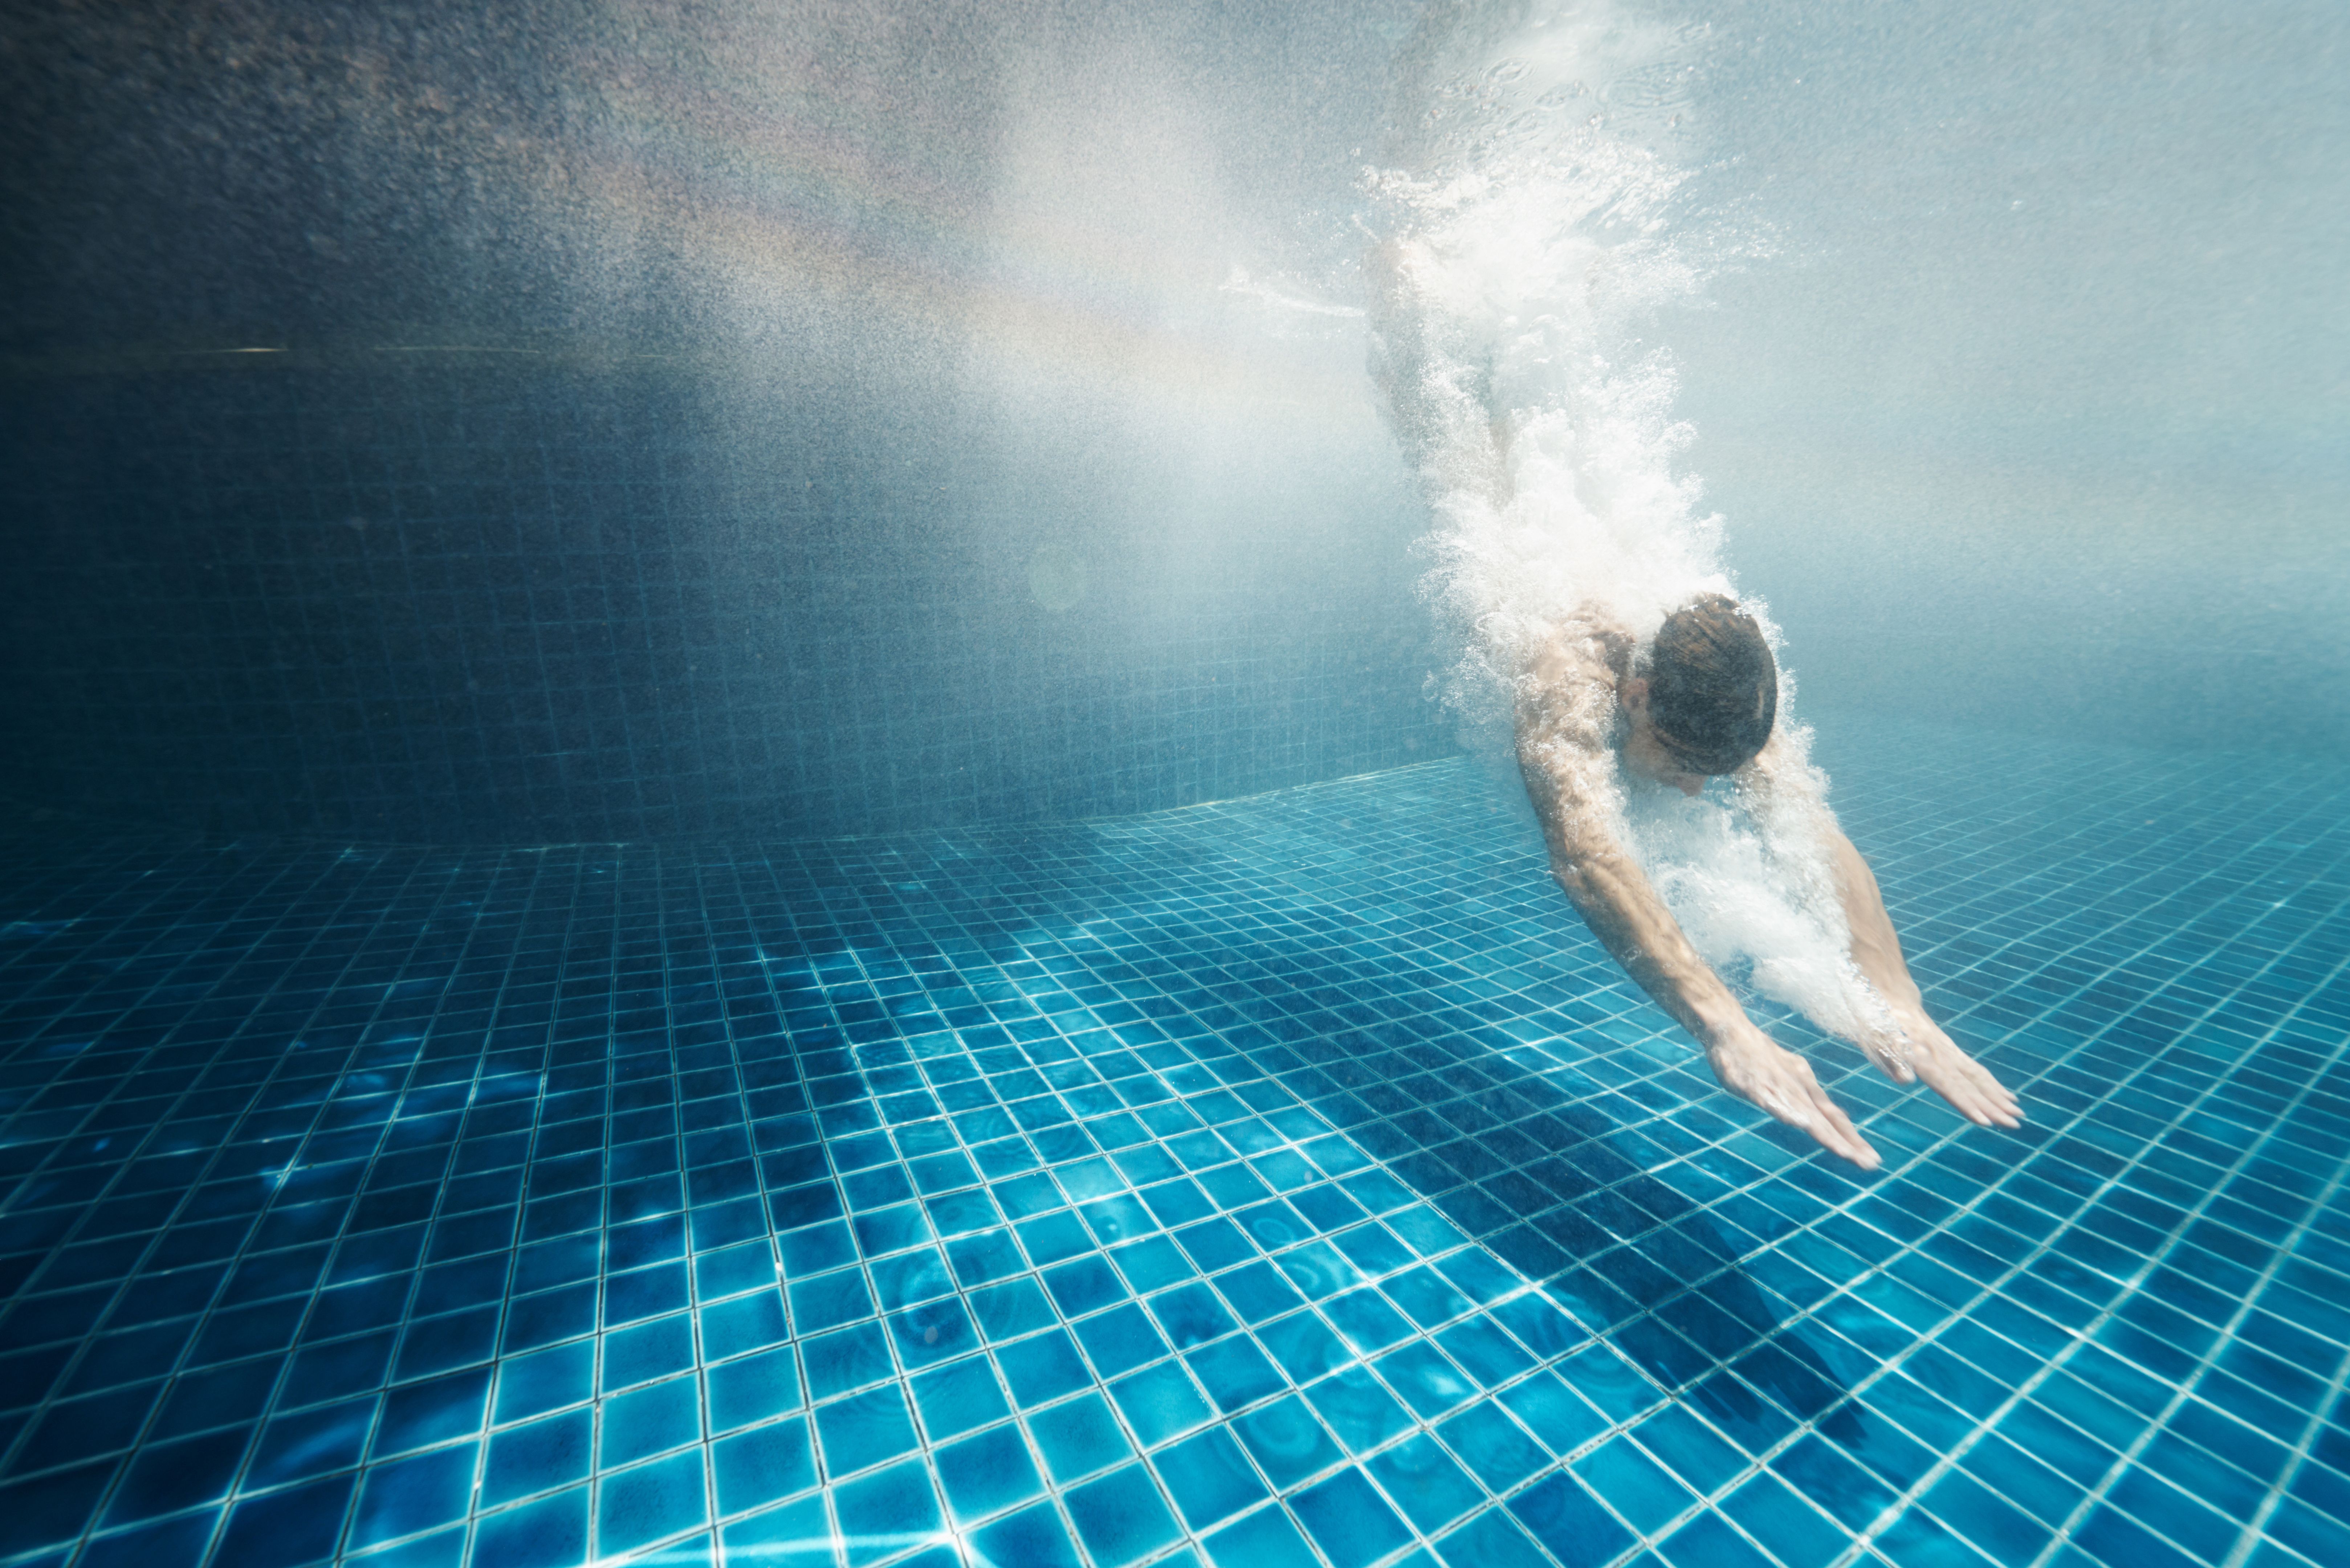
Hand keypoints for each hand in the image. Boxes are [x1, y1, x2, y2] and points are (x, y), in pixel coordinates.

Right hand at [1705, 1024, 1879, 1169]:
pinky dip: (1786, 1111)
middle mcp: (1798, 1088)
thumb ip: (1805, 1097)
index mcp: (1806, 1087)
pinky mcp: (1754, 1085)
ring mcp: (1778, 1087)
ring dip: (1826, 1135)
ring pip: (1805, 1114)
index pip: (1834, 1117)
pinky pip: (1771, 1100)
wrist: (1732, 1030)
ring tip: (1845, 1153)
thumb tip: (1821, 1115)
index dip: (1852, 1138)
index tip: (1872, 1159)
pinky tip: (1798, 1123)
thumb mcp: (1790, 1074)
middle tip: (1870, 1163)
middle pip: (1826, 1120)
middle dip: (1848, 1143)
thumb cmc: (1760, 1054)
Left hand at [1875, 1008, 2024, 1129]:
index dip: (1967, 1105)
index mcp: (1923, 1058)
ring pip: (1978, 1078)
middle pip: (1970, 1086)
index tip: (1986, 1122)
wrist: (1892, 995)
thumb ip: (1892, 1062)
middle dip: (1993, 1107)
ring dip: (1998, 1097)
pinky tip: (2007, 1096)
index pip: (1949, 1087)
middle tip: (2015, 1124)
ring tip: (2018, 1113)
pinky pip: (1976, 1071)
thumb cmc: (1877, 1023)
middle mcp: (1942, 1056)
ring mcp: (1950, 1053)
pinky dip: (1992, 1085)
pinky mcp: (1952, 1051)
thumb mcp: (1876, 1041)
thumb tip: (1905, 1080)